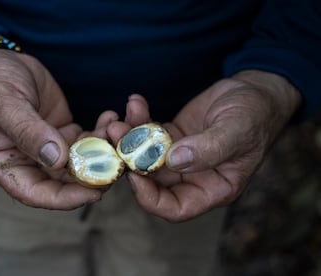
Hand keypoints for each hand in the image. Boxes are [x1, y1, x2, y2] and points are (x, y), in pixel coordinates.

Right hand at [0, 49, 100, 209]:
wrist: (0, 60)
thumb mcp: (5, 103)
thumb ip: (29, 132)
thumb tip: (57, 159)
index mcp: (2, 165)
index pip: (36, 193)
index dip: (66, 198)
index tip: (94, 192)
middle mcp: (25, 163)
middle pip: (62, 183)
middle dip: (92, 176)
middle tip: (117, 164)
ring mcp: (45, 151)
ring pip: (79, 164)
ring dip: (100, 152)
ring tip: (116, 131)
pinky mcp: (60, 136)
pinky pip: (84, 142)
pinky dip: (100, 134)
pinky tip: (109, 119)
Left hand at [108, 70, 300, 221]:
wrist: (254, 91)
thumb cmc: (255, 115)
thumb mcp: (237, 131)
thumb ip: (209, 149)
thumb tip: (175, 161)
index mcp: (211, 188)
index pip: (175, 208)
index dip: (150, 198)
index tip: (133, 175)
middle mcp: (191, 177)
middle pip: (152, 181)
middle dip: (129, 161)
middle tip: (115, 136)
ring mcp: (178, 157)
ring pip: (144, 156)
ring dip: (128, 138)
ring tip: (118, 119)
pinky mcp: (171, 137)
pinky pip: (148, 133)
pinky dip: (138, 120)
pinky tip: (135, 102)